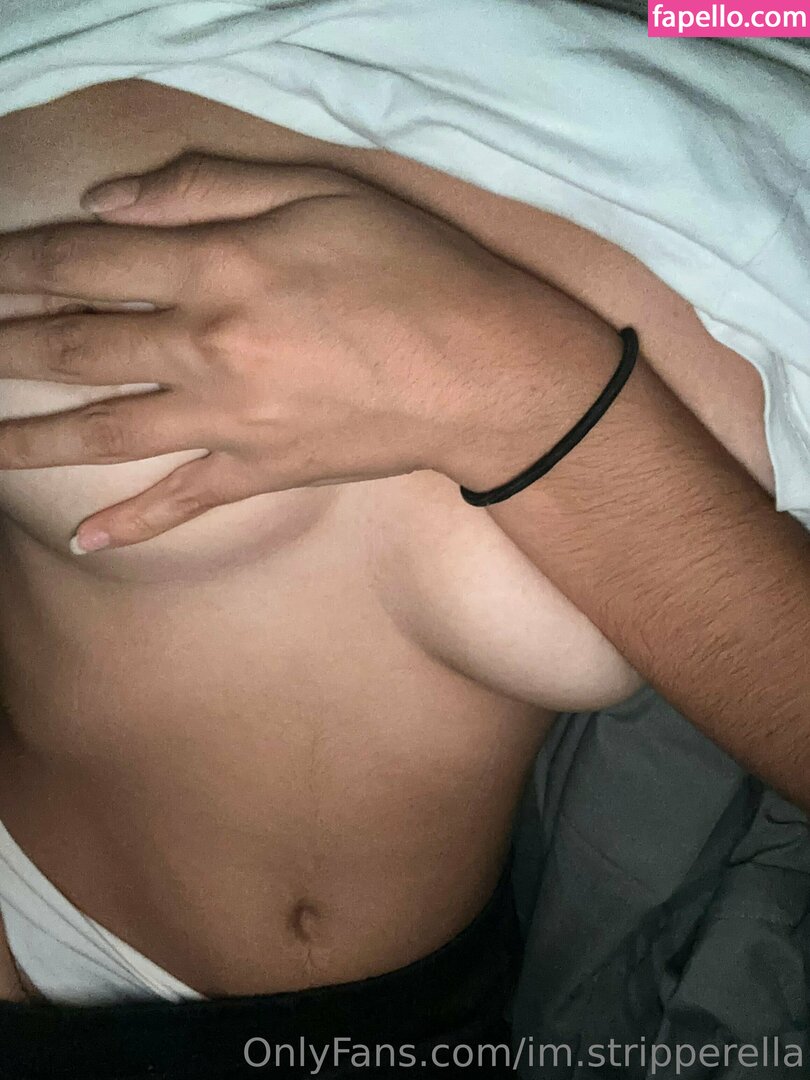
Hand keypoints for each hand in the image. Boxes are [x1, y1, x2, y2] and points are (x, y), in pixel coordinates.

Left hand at [0, 153, 604, 550]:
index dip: (20, 262)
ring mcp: (229, 420)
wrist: (486, 375)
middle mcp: (207, 347)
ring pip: (106, 432)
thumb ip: (206, 186)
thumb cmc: (415, 270)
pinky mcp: (261, 471)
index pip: (87, 261)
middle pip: (77, 348)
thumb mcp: (319, 191)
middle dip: (4, 347)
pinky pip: (183, 501)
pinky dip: (133, 524)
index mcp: (218, 265)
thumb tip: (107, 203)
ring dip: (29, 440)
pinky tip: (84, 543)